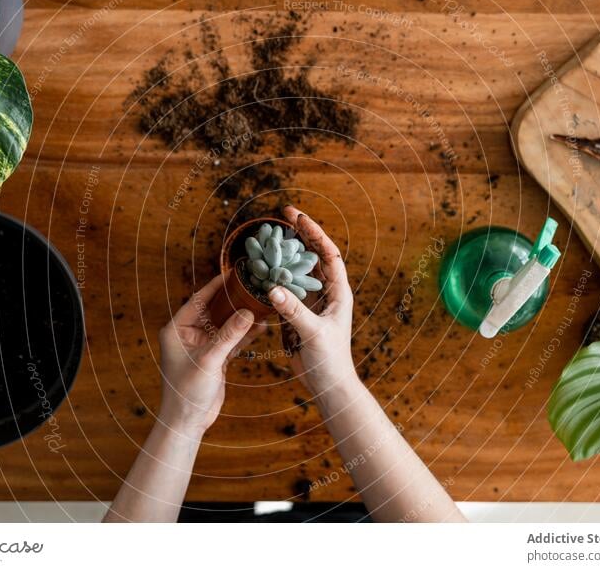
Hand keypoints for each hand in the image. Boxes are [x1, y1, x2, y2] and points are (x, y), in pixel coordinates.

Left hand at [158, 273, 264, 433]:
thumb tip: (248, 312)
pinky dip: (244, 334)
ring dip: (241, 317)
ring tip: (261, 304)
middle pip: (214, 310)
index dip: (216, 286)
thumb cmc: (187, 392)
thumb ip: (229, 335)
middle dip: (233, 300)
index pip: (198, 300)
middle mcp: (188, 334)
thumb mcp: (209, 360)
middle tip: (252, 286)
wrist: (187, 422)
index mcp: (177, 329)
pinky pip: (231, 340)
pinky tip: (261, 325)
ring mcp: (203, 346)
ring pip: (225, 325)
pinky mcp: (215, 357)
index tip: (233, 274)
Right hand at [268, 206, 355, 395]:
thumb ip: (294, 311)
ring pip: (297, 271)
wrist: (327, 384)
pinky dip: (274, 278)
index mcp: (338, 292)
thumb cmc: (330, 360)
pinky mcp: (297, 314)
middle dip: (300, 235)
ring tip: (270, 236)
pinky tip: (261, 269)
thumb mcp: (313, 333)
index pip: (327, 253)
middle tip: (282, 215)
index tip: (297, 216)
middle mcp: (325, 293)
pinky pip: (285, 290)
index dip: (314, 233)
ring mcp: (311, 303)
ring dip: (286, 254)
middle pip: (312, 256)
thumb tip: (273, 289)